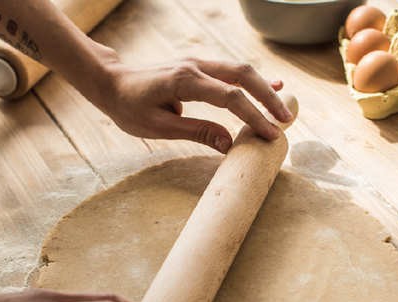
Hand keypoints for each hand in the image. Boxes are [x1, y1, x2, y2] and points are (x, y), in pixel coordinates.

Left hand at [81, 47, 292, 152]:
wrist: (110, 81)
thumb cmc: (128, 107)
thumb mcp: (157, 126)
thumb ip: (196, 131)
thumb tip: (229, 143)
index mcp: (184, 82)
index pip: (230, 98)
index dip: (254, 117)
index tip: (271, 135)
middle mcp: (195, 66)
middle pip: (243, 76)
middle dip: (268, 98)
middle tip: (287, 121)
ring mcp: (197, 62)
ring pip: (240, 69)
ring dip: (264, 88)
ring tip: (283, 110)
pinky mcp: (197, 66)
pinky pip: (230, 70)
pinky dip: (251, 81)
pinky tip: (271, 85)